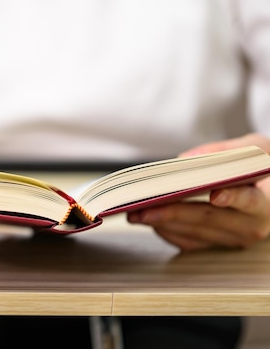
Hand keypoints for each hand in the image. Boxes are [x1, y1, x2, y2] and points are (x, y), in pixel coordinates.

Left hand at [127, 133, 269, 250]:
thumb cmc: (263, 166)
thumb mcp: (255, 147)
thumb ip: (224, 151)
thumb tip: (187, 159)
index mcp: (268, 201)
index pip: (251, 201)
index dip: (232, 198)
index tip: (215, 194)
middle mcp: (253, 226)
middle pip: (209, 218)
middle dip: (173, 212)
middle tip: (144, 206)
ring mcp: (235, 239)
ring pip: (195, 233)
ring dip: (163, 223)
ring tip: (135, 214)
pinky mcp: (220, 245)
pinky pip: (190, 242)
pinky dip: (167, 231)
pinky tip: (148, 220)